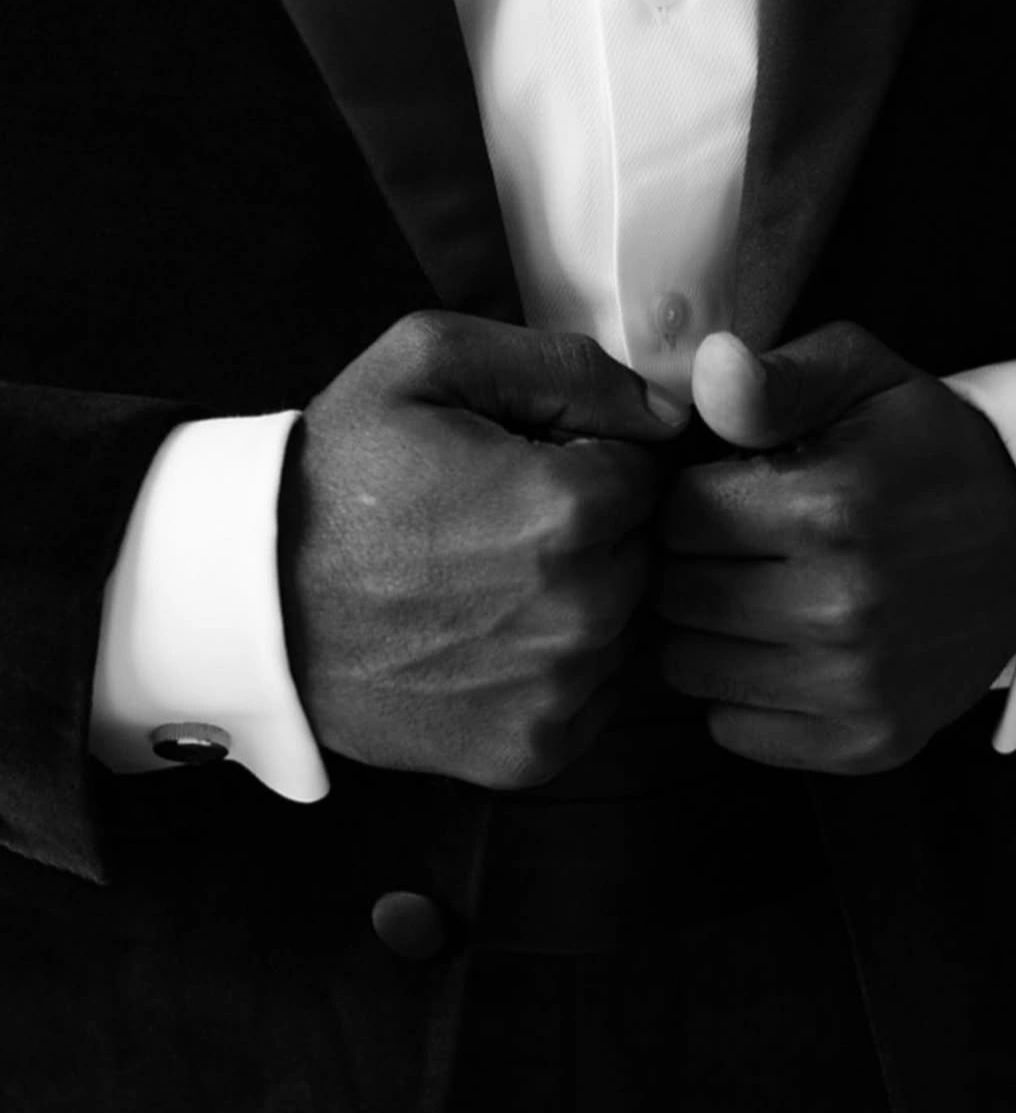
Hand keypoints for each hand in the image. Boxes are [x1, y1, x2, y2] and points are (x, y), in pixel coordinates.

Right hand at [279, 310, 683, 787]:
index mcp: (569, 506)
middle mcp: (581, 610)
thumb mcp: (427, 360)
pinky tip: (490, 643)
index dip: (589, 460)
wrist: (252, 604)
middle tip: (501, 528)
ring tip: (489, 586)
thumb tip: (666, 413)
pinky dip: (561, 671)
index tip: (527, 469)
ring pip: (626, 624)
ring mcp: (560, 692)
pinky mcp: (534, 752)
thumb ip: (566, 365)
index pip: (646, 470)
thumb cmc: (338, 476)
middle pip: (644, 551)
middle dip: (594, 531)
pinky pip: (596, 695)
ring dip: (582, 601)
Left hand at [656, 321, 1015, 772]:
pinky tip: (781, 652)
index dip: (691, 500)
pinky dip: (739, 695)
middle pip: (675, 595)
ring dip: (706, 632)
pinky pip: (731, 729)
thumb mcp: (863, 378)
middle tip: (741, 550)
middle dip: (693, 564)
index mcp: (832, 508)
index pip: (677, 516)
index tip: (730, 494)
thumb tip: (707, 368)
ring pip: (688, 667)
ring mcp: (856, 684)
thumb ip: (777, 378)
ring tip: (756, 597)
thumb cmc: (925, 454)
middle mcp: (842, 606)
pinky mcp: (864, 741)